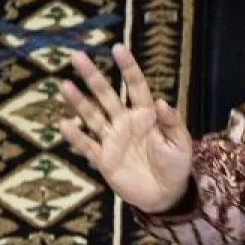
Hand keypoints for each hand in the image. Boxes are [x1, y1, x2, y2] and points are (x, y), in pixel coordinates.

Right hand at [57, 44, 193, 213]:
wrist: (166, 195)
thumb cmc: (177, 166)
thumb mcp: (181, 144)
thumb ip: (172, 123)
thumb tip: (161, 102)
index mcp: (146, 115)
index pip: (136, 85)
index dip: (127, 67)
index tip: (117, 48)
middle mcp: (125, 122)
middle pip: (106, 94)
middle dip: (92, 76)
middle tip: (77, 56)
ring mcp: (113, 140)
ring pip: (92, 116)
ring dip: (78, 102)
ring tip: (64, 85)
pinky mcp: (104, 159)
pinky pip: (87, 146)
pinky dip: (75, 137)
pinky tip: (63, 124)